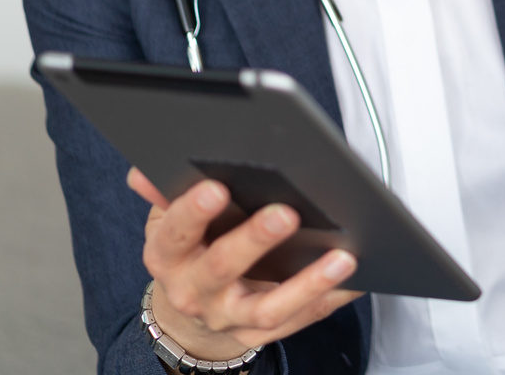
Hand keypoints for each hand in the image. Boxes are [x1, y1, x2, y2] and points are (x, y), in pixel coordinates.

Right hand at [128, 168, 361, 361]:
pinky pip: (301, 319)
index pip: (175, 233)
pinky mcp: (261, 334)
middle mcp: (194, 291)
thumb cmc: (191, 244)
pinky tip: (358, 279)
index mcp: (167, 255)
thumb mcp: (169, 218)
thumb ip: (166, 191)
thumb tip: (145, 169)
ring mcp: (229, 317)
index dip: (192, 211)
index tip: (216, 187)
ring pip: (268, 307)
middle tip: (286, 213)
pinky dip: (331, 299)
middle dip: (254, 240)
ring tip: (343, 257)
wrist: (190, 306)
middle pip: (222, 267)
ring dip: (307, 283)